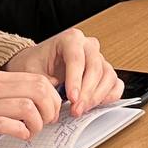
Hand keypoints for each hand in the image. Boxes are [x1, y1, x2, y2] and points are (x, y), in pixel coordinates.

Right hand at [0, 65, 67, 147]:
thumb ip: (15, 88)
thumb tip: (49, 85)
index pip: (37, 79)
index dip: (52, 97)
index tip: (52, 110)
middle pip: (36, 91)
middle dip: (49, 109)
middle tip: (47, 122)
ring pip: (25, 107)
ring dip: (36, 124)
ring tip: (32, 131)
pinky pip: (6, 125)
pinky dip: (20, 131)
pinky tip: (21, 136)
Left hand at [5, 28, 121, 115]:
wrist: (36, 64)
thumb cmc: (34, 64)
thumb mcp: (32, 72)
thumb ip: (45, 84)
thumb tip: (56, 100)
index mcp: (70, 39)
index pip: (77, 58)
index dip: (76, 80)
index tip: (72, 98)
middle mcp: (87, 46)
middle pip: (95, 67)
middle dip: (87, 92)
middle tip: (76, 108)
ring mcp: (98, 58)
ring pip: (108, 76)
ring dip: (97, 96)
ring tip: (81, 109)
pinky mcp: (104, 71)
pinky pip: (115, 83)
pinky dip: (109, 95)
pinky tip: (97, 104)